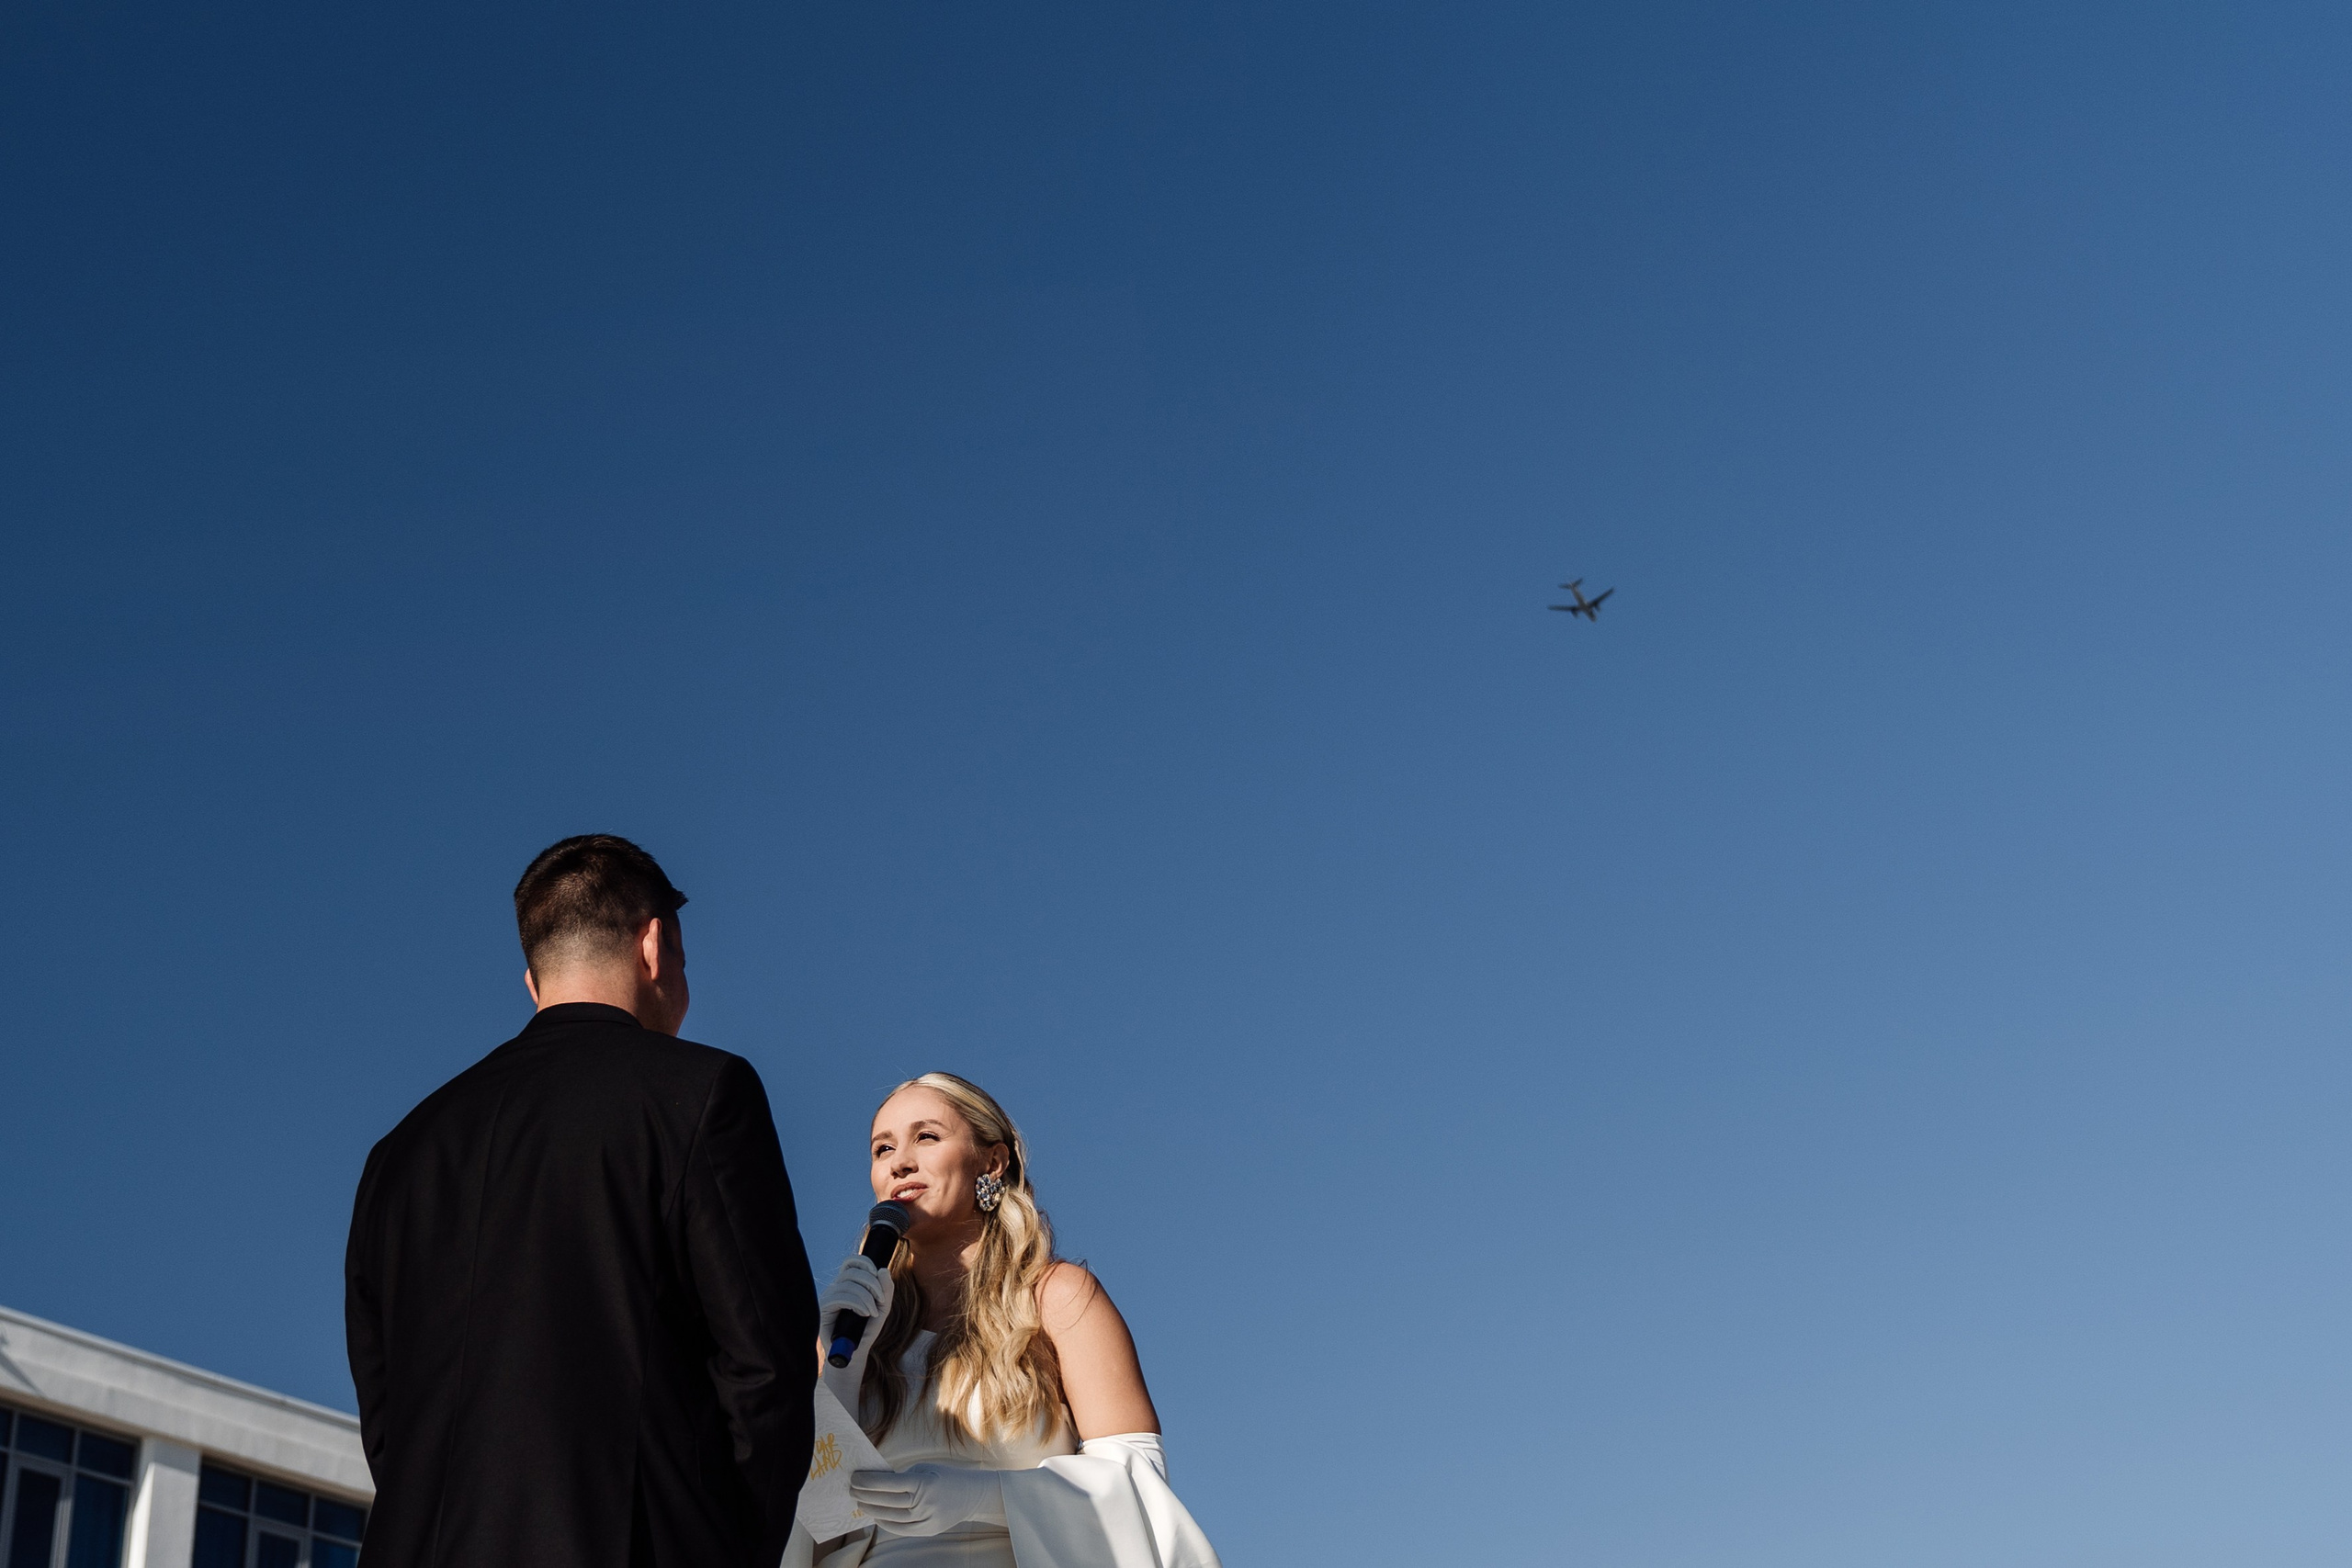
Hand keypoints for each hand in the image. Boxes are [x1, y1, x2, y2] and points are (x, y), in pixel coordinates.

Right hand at [819, 1254, 892, 1349]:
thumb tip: (884, 1270)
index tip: (878, 1276)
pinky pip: (840, 1297)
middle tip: (881, 1301)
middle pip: (852, 1272)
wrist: (854, 1353)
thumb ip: (886, 1289)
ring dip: (866, 1297)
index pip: (852, 1262)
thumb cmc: (866, 1330)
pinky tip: (863, 1314)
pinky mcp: (823, 1308)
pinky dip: (856, 1303)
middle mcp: (836, 1288)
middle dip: (872, 1283)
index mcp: (848, 1284)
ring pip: (847, 1284)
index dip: (866, 1263)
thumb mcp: (882, 1308)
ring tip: (872, 1312)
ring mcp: (828, 1297)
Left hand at [849, 1465, 1005, 1536]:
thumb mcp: (924, 1469)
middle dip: (864, 1495)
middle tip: (851, 1490)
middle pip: (886, 1502)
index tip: (854, 1478)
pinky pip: (900, 1530)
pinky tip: (876, 1515)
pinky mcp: (927, 1530)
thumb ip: (901, 1477)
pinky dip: (885, 1523)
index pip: (888, 1484)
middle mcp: (924, 1503)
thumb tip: (874, 1483)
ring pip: (890, 1518)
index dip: (867, 1482)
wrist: (971, 1494)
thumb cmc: (944, 1476)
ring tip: (860, 1503)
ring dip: (871, 1510)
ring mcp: (926, 1519)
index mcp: (923, 1482)